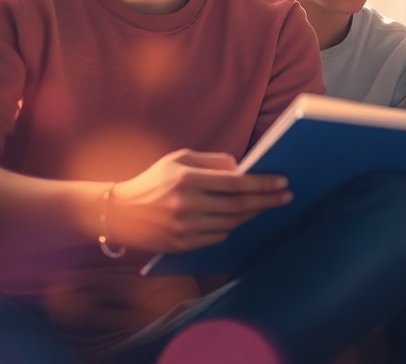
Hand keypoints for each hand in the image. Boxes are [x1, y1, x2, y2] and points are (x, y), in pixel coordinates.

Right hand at [109, 149, 290, 252]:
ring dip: (252, 215)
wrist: (119, 212)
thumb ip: (213, 161)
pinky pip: (218, 237)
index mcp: (187, 180)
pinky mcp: (182, 245)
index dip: (262, 184)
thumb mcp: (179, 159)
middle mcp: (186, 205)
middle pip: (238, 206)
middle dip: (267, 201)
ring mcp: (184, 228)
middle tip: (286, 196)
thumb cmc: (154, 180)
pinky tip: (239, 219)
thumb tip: (242, 168)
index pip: (235, 184)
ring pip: (231, 224)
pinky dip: (231, 227)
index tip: (282, 182)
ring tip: (265, 206)